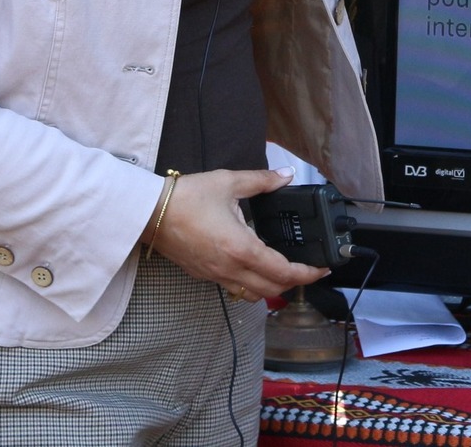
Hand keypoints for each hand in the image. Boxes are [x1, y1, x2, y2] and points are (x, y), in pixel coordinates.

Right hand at [149, 168, 327, 300]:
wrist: (147, 212)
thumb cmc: (186, 197)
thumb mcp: (229, 182)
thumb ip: (262, 180)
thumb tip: (286, 175)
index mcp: (241, 248)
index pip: (283, 272)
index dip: (308, 273)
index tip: (322, 268)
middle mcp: (230, 268)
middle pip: (272, 290)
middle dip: (294, 282)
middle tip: (307, 267)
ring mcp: (215, 275)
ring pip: (253, 295)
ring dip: (272, 287)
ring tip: (284, 270)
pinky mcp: (204, 275)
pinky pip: (235, 289)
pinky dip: (252, 285)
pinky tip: (255, 267)